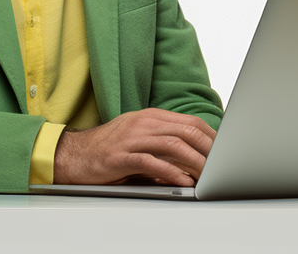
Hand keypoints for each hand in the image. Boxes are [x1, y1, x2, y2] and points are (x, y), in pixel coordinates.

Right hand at [53, 108, 217, 185]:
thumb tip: (195, 155)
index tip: (224, 150)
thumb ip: (164, 141)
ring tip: (208, 174)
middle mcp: (143, 123)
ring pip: (173, 145)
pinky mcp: (120, 157)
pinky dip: (171, 172)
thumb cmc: (109, 148)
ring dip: (195, 160)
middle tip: (222, 164)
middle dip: (209, 148)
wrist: (73, 154)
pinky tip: (182, 180)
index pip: (190, 122)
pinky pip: (151, 162)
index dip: (211, 136)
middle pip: (187, 131)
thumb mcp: (139, 136)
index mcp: (151, 116)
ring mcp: (132, 138)